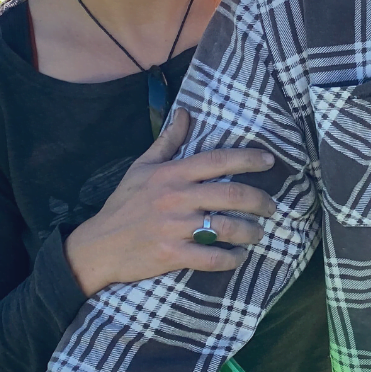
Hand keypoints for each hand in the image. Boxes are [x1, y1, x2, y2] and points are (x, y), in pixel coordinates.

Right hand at [63, 109, 276, 296]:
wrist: (98, 245)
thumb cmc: (123, 205)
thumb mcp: (141, 167)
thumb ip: (167, 141)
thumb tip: (185, 112)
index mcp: (171, 174)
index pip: (217, 160)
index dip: (248, 159)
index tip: (270, 161)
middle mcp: (176, 198)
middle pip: (231, 195)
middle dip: (259, 201)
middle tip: (271, 207)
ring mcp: (175, 228)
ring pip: (226, 228)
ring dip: (250, 232)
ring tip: (258, 233)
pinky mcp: (172, 254)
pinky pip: (212, 257)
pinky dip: (231, 259)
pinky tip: (238, 257)